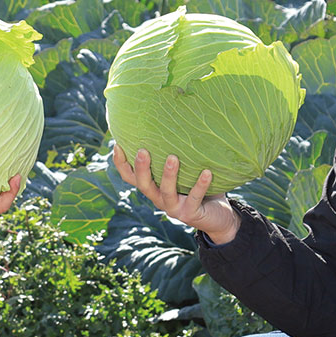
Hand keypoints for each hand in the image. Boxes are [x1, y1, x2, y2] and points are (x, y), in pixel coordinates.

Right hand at [112, 144, 240, 244]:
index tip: (117, 144)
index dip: (121, 163)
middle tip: (142, 150)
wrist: (218, 217)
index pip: (130, 177)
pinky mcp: (190, 214)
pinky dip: (200, 184)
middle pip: (143, 185)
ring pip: (166, 193)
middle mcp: (159, 198)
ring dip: (168, 175)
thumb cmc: (200, 187)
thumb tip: (178, 119)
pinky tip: (207, 172)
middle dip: (141, 168)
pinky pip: (194, 198)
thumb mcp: (186, 170)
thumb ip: (179, 153)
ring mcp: (173, 208)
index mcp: (153, 188)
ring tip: (173, 157)